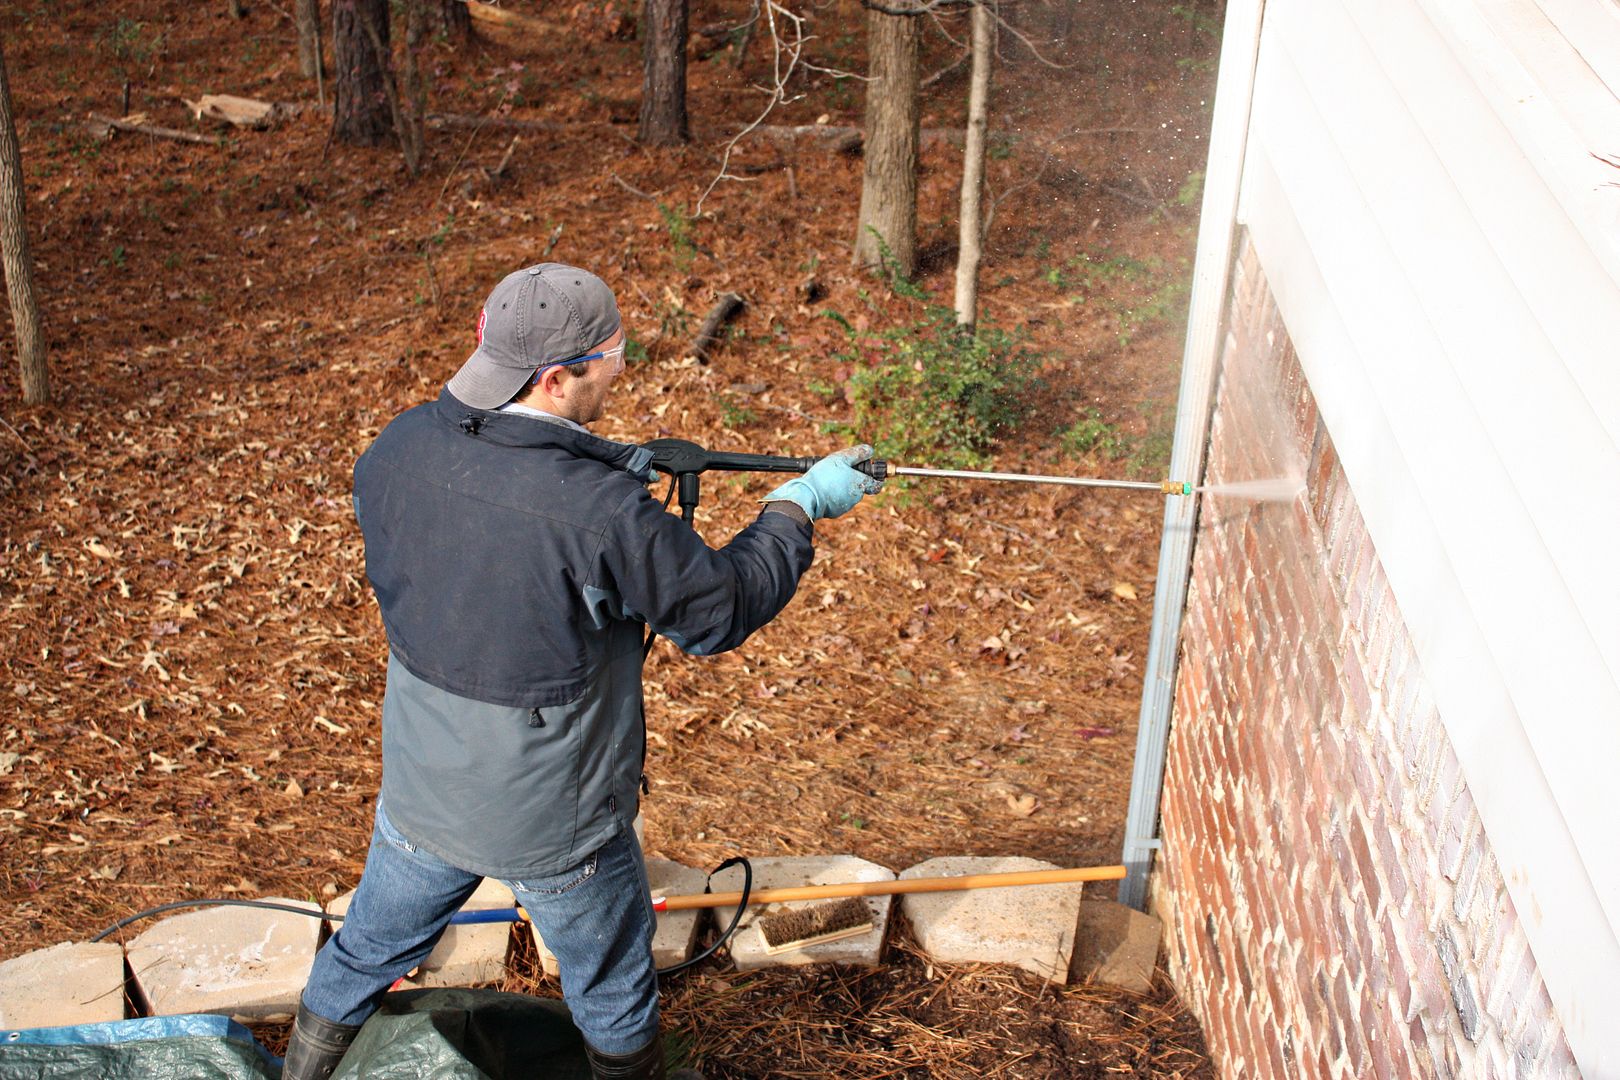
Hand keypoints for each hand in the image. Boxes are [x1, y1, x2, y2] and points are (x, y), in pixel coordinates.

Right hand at [764, 445, 883, 520]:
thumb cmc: (824, 475)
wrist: (807, 496)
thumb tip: (870, 450)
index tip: (873, 475)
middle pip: (859, 488)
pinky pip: (836, 502)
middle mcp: (856, 497)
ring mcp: (845, 506)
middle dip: (852, 480)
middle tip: (840, 471)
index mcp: (860, 484)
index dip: (876, 479)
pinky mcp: (834, 512)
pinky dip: (832, 496)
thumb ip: (857, 453)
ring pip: (847, 495)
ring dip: (841, 488)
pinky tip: (822, 489)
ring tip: (828, 479)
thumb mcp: (841, 458)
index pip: (877, 485)